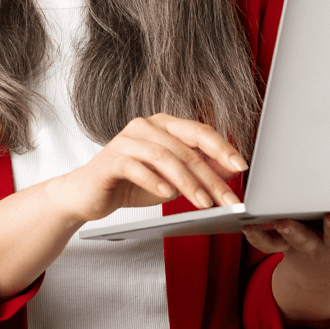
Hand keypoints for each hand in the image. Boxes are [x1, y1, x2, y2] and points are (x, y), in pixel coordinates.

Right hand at [48, 113, 247, 223]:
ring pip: (164, 158)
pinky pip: (136, 167)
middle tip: (227, 198)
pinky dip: (154, 181)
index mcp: (163, 125)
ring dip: (187, 182)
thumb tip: (231, 169)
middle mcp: (145, 126)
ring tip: (203, 203)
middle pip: (185, 148)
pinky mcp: (110, 159)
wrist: (87, 195)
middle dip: (210, 176)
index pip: (199, 132)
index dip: (222, 148)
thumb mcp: (172, 179)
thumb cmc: (131, 183)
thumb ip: (199, 170)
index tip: (241, 166)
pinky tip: (167, 194)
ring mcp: (126, 140)